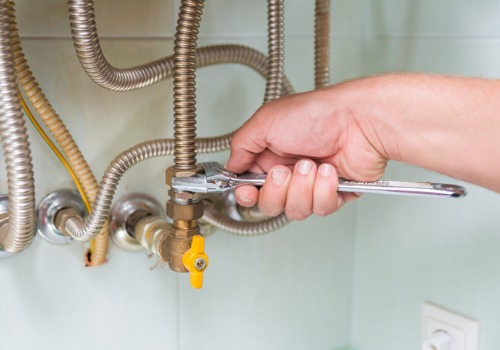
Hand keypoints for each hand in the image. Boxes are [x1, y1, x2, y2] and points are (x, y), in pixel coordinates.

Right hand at [226, 82, 388, 219]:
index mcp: (270, 154)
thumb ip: (241, 145)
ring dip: (302, 188)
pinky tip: (329, 170)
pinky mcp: (334, 193)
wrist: (360, 120)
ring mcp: (311, 184)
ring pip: (295, 210)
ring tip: (312, 165)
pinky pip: (321, 209)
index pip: (249, 186)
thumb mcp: (266, 120)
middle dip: (276, 191)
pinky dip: (324, 190)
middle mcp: (289, 171)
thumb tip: (231, 166)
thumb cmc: (318, 113)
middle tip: (284, 171)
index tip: (247, 190)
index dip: (246, 194)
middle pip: (270, 204)